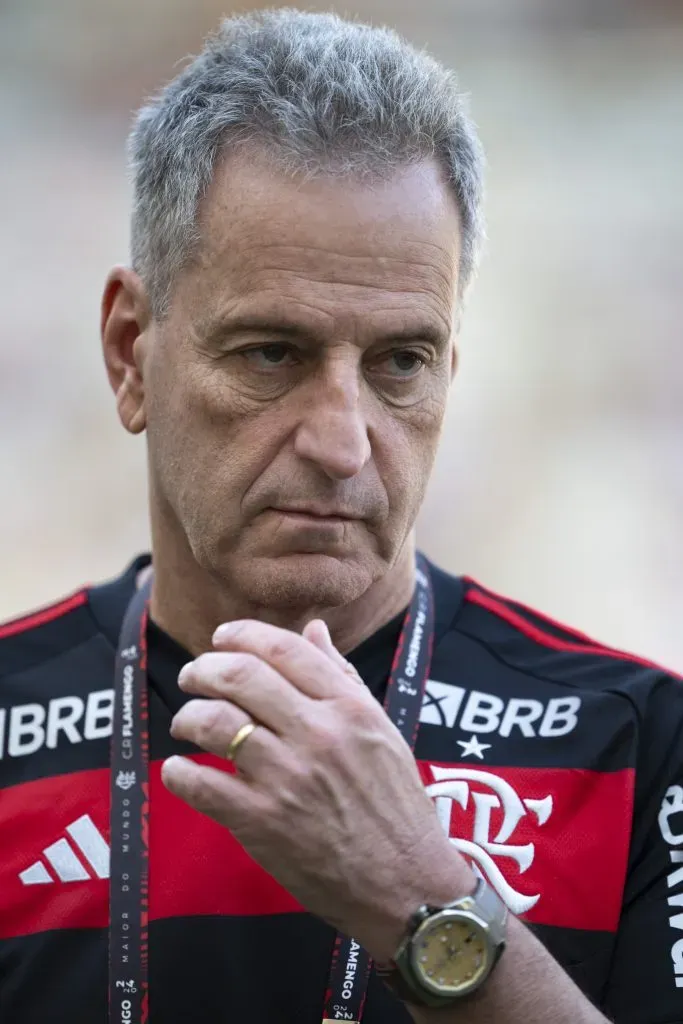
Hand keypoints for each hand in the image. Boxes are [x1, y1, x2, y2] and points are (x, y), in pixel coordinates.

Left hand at [161, 618, 473, 960]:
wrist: (408, 884)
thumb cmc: (397, 806)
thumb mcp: (382, 730)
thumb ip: (343, 677)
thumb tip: (313, 629)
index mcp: (349, 707)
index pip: (284, 649)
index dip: (241, 634)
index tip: (220, 638)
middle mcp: (319, 734)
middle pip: (241, 675)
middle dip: (203, 669)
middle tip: (192, 677)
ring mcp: (289, 778)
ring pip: (215, 723)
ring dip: (187, 717)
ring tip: (185, 724)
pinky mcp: (264, 823)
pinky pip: (204, 787)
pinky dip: (179, 774)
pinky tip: (178, 771)